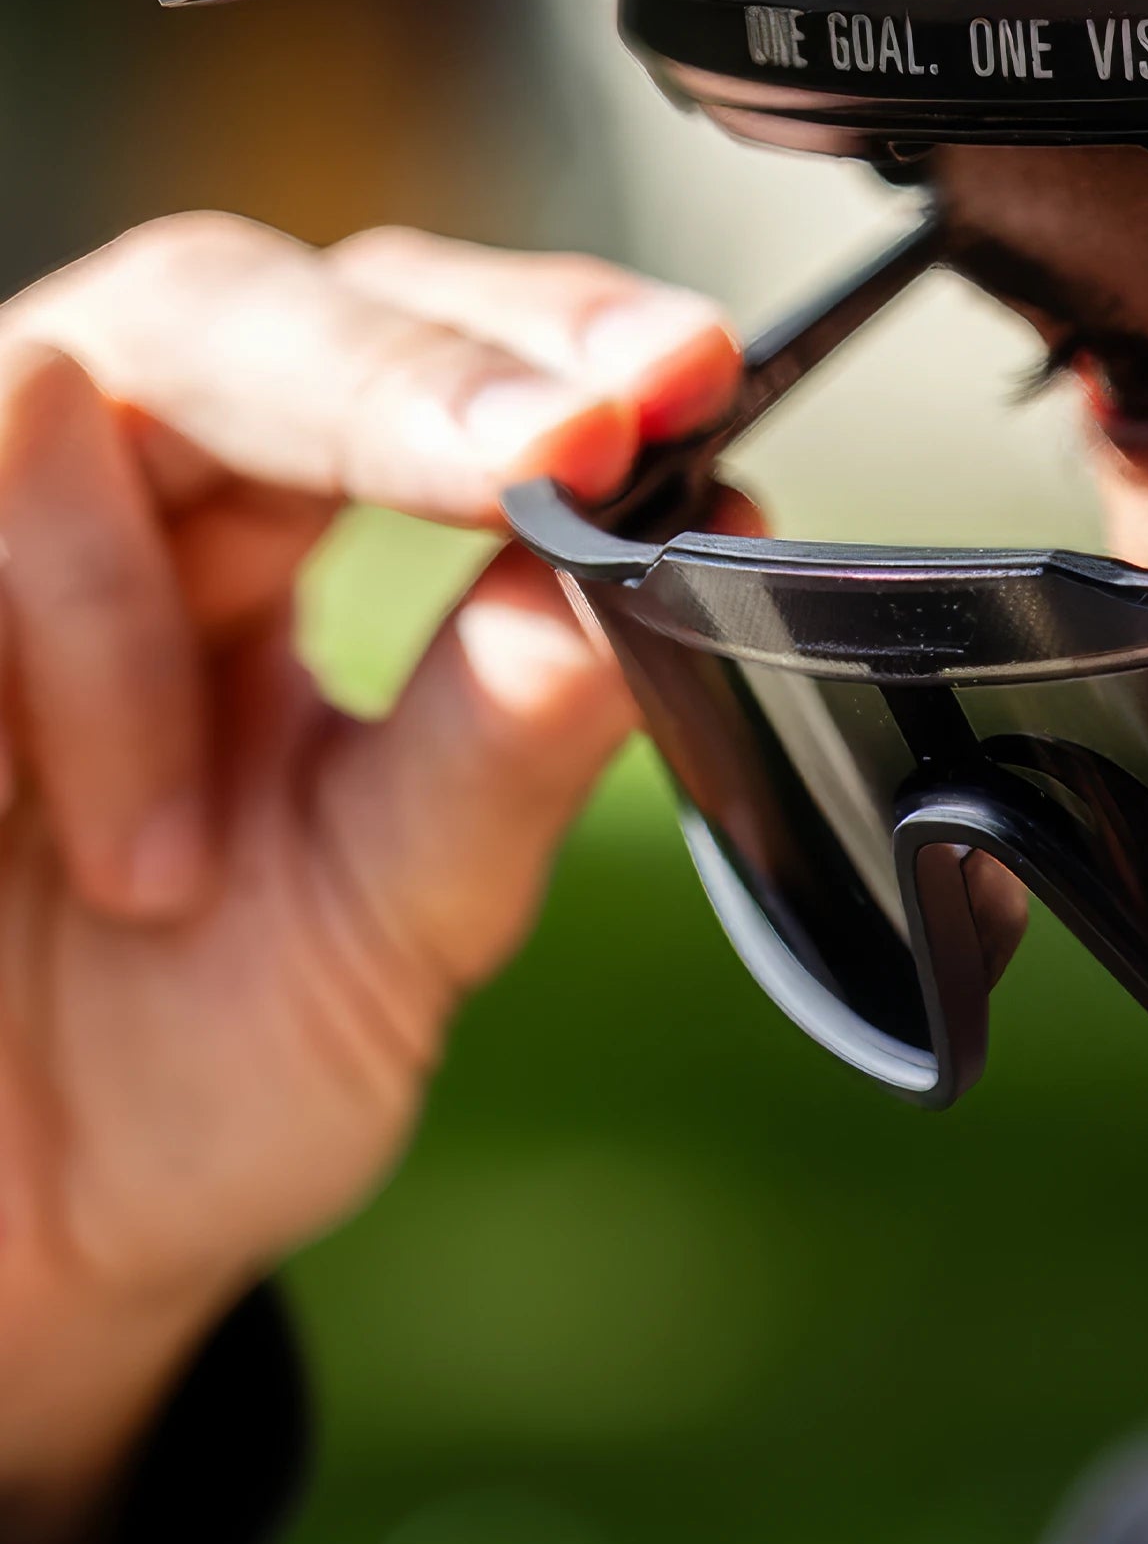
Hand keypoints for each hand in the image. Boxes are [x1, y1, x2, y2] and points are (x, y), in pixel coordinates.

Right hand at [0, 215, 736, 1543]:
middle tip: (567, 442)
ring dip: (131, 627)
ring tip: (169, 874)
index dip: (547, 329)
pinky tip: (77, 845)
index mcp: (270, 540)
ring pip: (53, 398)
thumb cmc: (199, 1064)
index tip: (685, 372)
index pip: (419, 349)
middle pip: (241, 303)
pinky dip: (41, 669)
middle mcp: (127, 501)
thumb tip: (683, 562)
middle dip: (411, 374)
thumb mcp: (395, 914)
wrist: (16, 1241)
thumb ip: (515, 737)